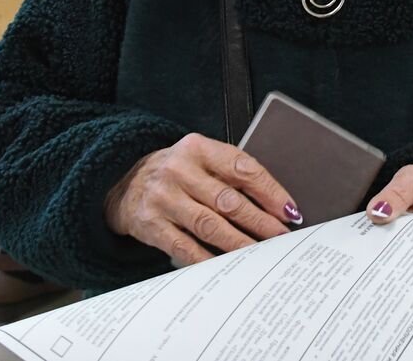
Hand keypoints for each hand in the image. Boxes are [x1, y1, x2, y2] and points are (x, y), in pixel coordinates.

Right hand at [104, 133, 301, 266]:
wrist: (122, 182)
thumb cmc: (177, 172)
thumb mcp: (199, 159)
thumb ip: (230, 172)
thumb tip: (275, 204)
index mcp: (197, 147)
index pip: (241, 167)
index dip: (269, 190)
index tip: (289, 210)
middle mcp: (178, 170)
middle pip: (228, 200)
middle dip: (260, 221)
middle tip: (282, 237)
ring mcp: (162, 198)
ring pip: (209, 225)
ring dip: (240, 242)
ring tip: (262, 254)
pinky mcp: (150, 224)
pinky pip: (185, 246)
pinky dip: (208, 259)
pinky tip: (228, 265)